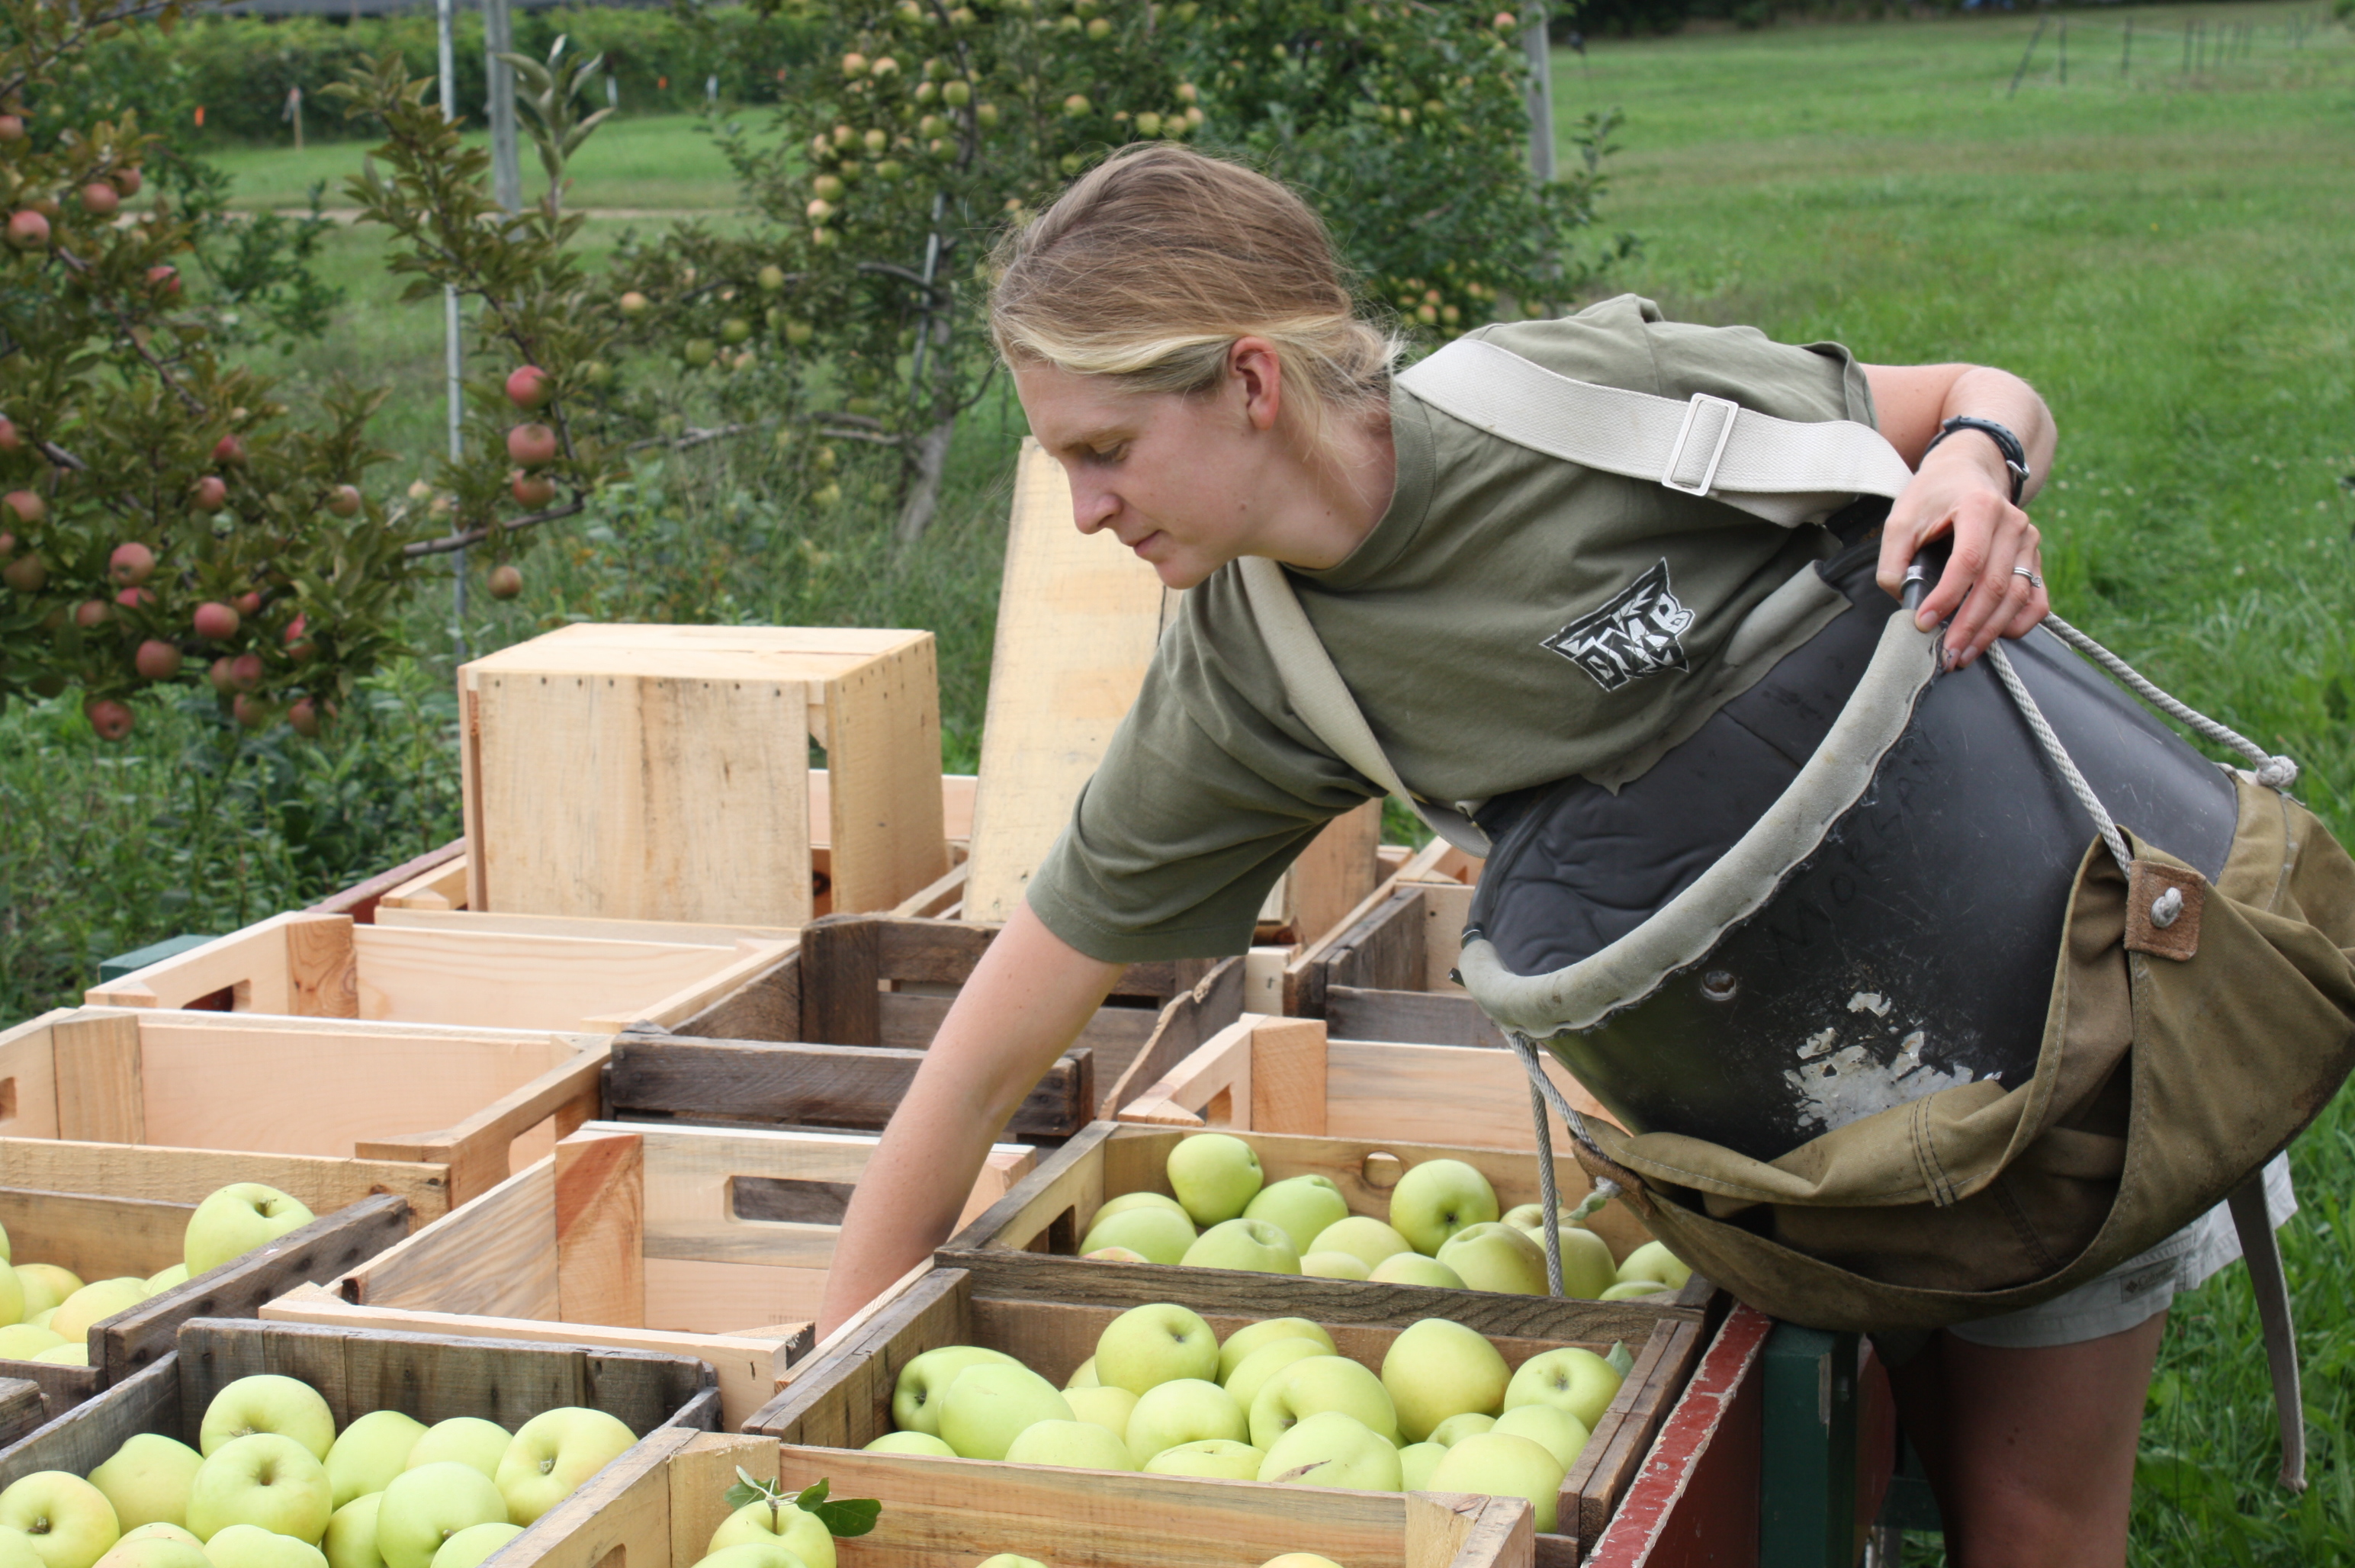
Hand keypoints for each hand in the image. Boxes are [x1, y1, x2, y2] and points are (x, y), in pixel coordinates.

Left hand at [1875, 437, 2046, 668]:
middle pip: (1996, 584)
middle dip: (1969, 625)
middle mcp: (2012, 523)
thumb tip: (1902, 598)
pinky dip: (2020, 622)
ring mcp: (2029, 540)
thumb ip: (1894, 559)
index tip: (1923, 622)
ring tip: (1963, 654)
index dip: (1947, 596)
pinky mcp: (2034, 557)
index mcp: (1979, 507)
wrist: (1968, 472)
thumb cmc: (1933, 496)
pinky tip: (1996, 638)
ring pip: (2018, 595)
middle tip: (1946, 654)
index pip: (1967, 561)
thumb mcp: (1901, 519)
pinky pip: (2037, 597)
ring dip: (1991, 631)